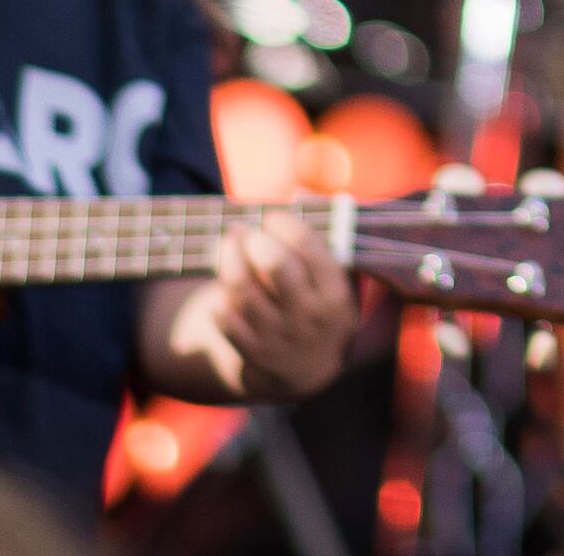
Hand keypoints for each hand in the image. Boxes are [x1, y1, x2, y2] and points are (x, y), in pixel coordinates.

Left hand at [177, 218, 358, 400]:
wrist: (308, 370)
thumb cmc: (326, 307)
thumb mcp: (343, 277)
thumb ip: (329, 234)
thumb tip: (300, 192)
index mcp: (335, 294)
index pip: (309, 247)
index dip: (285, 224)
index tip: (271, 216)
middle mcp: (308, 315)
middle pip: (274, 266)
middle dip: (255, 239)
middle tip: (245, 230)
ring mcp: (277, 335)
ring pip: (242, 290)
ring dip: (228, 259)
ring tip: (227, 242)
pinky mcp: (249, 351)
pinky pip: (224, 318)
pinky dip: (220, 295)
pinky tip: (224, 282)